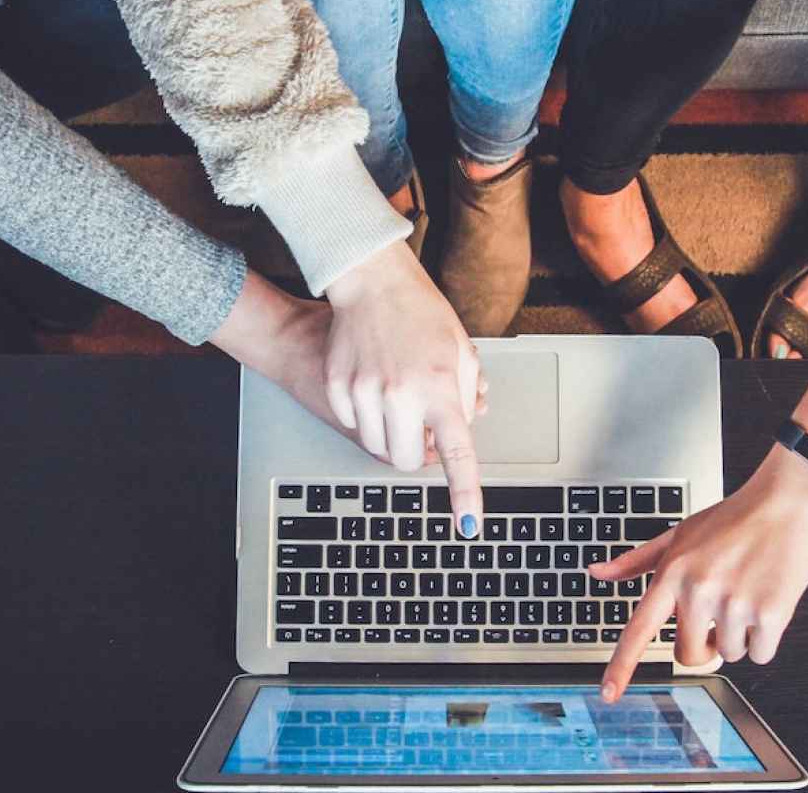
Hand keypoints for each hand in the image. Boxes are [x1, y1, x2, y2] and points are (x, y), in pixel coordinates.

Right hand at [323, 243, 484, 535]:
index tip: (469, 525)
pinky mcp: (338, 387)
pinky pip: (353, 424)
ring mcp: (365, 392)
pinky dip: (365, 415)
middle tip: (421, 425)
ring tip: (398, 397)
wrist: (372, 282)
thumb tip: (463, 429)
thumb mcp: (461, 352)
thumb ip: (467, 396)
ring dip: (391, 434)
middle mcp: (402, 395)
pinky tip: (373, 383)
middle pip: (405, 461)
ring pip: (377, 447)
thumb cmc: (422, 313)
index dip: (465, 494)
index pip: (457, 454)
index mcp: (441, 388)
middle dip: (415, 452)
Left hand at [590, 446, 807, 700]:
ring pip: (729, 654)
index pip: (639, 629)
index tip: (608, 694)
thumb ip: (636, 560)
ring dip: (739, 636)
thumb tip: (598, 573)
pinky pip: (760, 654)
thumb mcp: (678, 534)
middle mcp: (699, 591)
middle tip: (718, 614)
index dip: (622, 665)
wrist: (786, 504)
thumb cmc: (733, 519)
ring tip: (747, 594)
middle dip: (704, 645)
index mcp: (673, 574)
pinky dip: (765, 638)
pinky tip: (767, 601)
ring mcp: (735, 604)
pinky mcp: (771, 614)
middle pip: (689, 655)